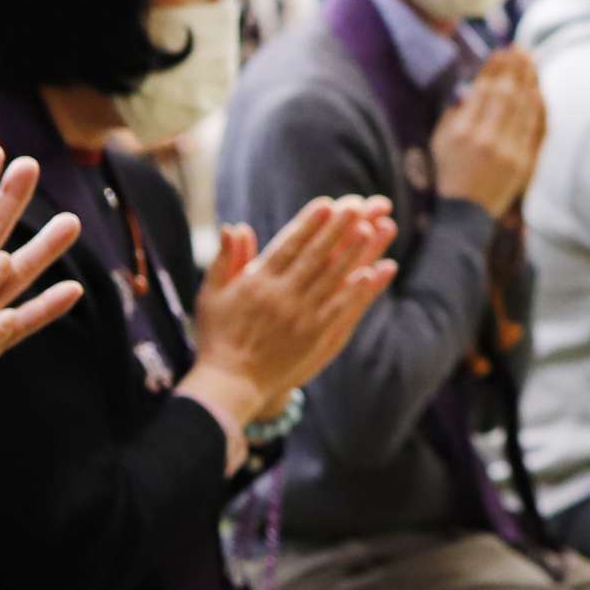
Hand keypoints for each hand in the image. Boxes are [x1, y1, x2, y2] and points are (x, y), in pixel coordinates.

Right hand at [180, 198, 398, 458]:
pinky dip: (361, 290)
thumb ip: (226, 260)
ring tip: (376, 227)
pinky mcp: (317, 338)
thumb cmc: (218, 337)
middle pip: (317, 256)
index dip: (309, 224)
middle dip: (339, 228)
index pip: (288, 246)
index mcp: (257, 283)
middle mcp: (282, 297)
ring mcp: (302, 318)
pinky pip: (344, 309)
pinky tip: (378, 271)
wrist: (231, 385)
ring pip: (335, 278)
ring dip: (357, 252)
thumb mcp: (212, 295)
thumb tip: (235, 227)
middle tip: (361, 205)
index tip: (327, 204)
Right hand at [429, 48, 546, 218]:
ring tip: (530, 61)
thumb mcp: (439, 142)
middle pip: (505, 94)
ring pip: (522, 108)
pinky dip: (537, 107)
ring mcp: (507, 152)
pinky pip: (534, 128)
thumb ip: (453, 114)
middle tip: (520, 49)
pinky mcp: (523, 163)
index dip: (493, 69)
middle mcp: (486, 139)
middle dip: (513, 68)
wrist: (463, 215)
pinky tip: (537, 90)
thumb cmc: (448, 175)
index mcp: (462, 132)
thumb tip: (472, 88)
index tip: (500, 51)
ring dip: (528, 81)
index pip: (482, 91)